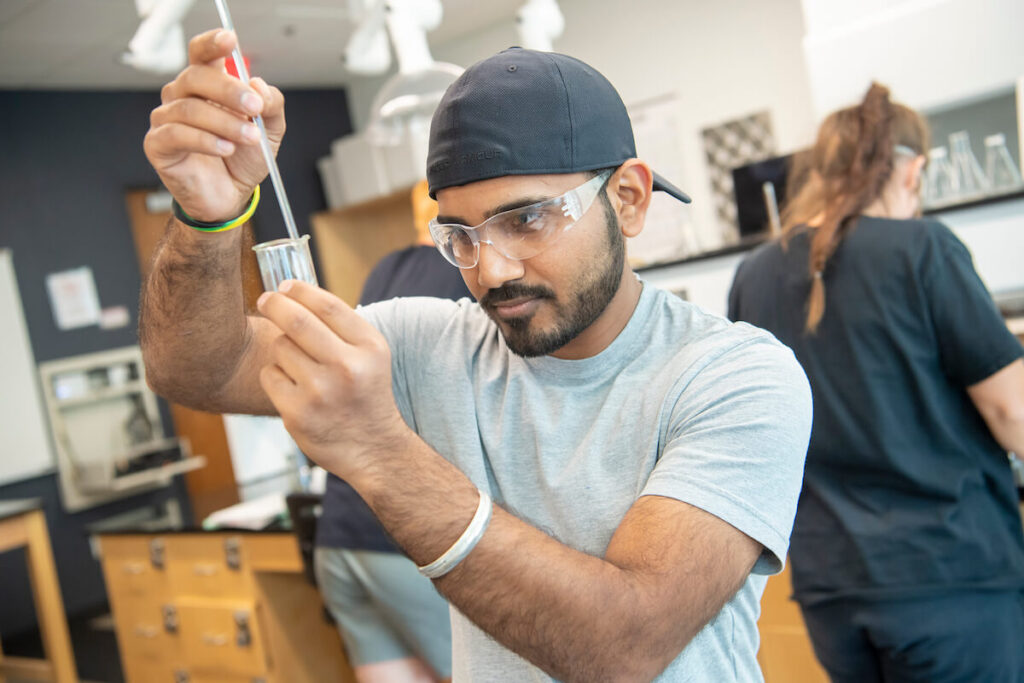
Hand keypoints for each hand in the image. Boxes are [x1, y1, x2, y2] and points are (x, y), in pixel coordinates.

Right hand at [144, 29, 285, 222]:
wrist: (231, 196)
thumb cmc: (243, 158)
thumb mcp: (270, 130)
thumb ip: (270, 105)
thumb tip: (258, 85)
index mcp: (207, 86)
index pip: (201, 54)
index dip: (213, 44)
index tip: (230, 40)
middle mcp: (182, 97)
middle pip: (195, 77)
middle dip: (228, 90)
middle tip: (254, 106)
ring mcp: (166, 120)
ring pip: (189, 108)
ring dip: (225, 122)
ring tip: (249, 138)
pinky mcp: (158, 145)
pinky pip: (177, 134)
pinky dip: (206, 140)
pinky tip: (226, 149)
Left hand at [255, 281, 410, 480]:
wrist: (374, 449)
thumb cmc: (366, 395)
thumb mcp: (371, 356)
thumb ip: (342, 327)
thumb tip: (296, 294)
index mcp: (370, 348)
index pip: (328, 306)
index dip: (300, 290)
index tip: (285, 286)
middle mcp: (347, 368)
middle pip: (296, 320)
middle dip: (274, 304)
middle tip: (266, 300)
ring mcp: (320, 392)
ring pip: (280, 347)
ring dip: (281, 348)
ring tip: (298, 364)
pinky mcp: (297, 412)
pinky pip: (270, 375)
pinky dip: (275, 376)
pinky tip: (294, 388)